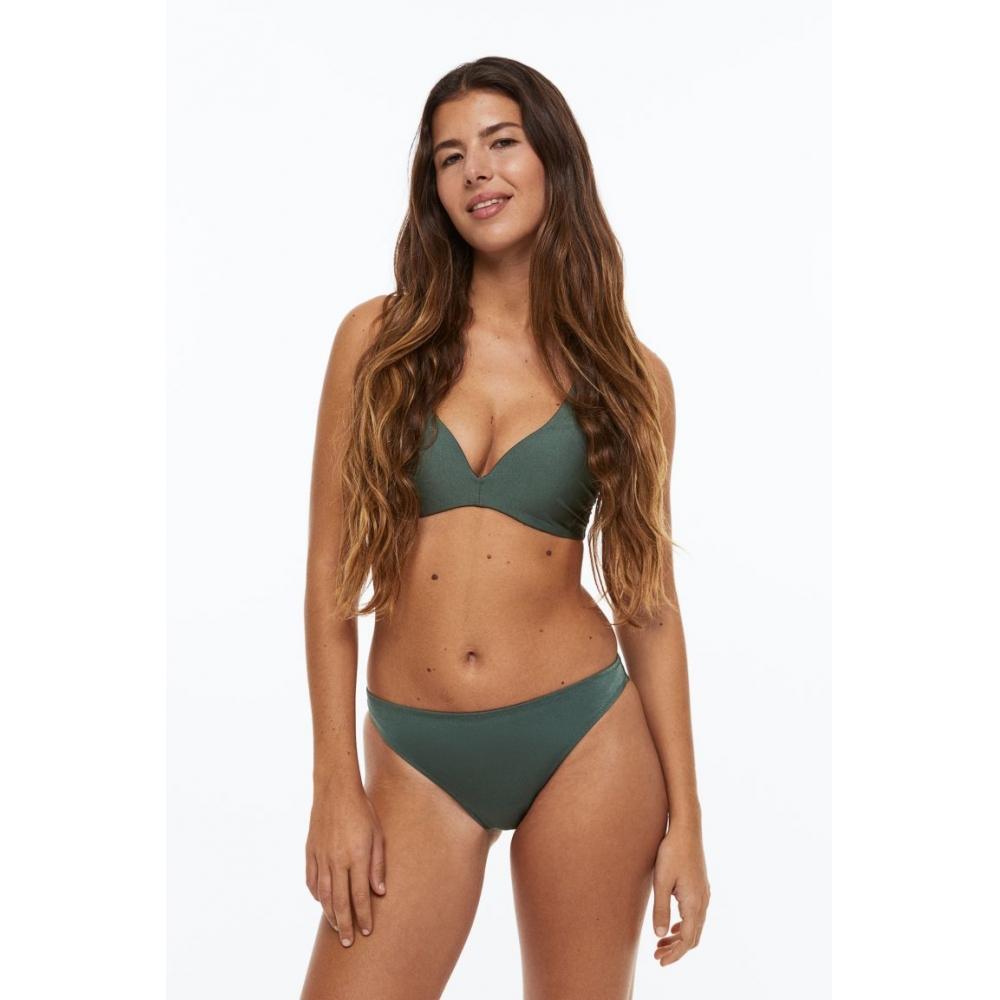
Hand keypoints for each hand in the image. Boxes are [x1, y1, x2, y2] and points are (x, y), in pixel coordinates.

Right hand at [305, 784, 386, 946]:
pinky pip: (311, 880)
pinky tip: (322, 902)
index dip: (364, 916)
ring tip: (336, 928)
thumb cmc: (362, 810)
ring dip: (330, 914)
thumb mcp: (378, 835)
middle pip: (339, 901)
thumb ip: (378, 864)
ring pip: (323, 895)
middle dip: (345, 925)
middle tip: (349, 942)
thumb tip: (379, 892)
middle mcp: (337, 860)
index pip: (359, 895)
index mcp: (356, 856)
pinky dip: (317, 895)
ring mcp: (321, 857)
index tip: (367, 931)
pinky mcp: (310, 851)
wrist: (335, 790)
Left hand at [651, 822, 709, 965]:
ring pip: (695, 926)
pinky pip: (696, 915)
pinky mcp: (701, 887)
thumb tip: (660, 935)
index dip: (674, 954)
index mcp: (694, 903)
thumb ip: (660, 909)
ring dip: (679, 938)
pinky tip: (672, 925)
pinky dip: (684, 926)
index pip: (687, 940)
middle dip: (676, 949)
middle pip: (693, 937)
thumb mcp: (661, 881)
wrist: (686, 829)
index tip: (660, 961)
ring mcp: (704, 894)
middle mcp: (703, 902)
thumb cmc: (671, 852)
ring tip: (661, 943)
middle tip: (657, 956)